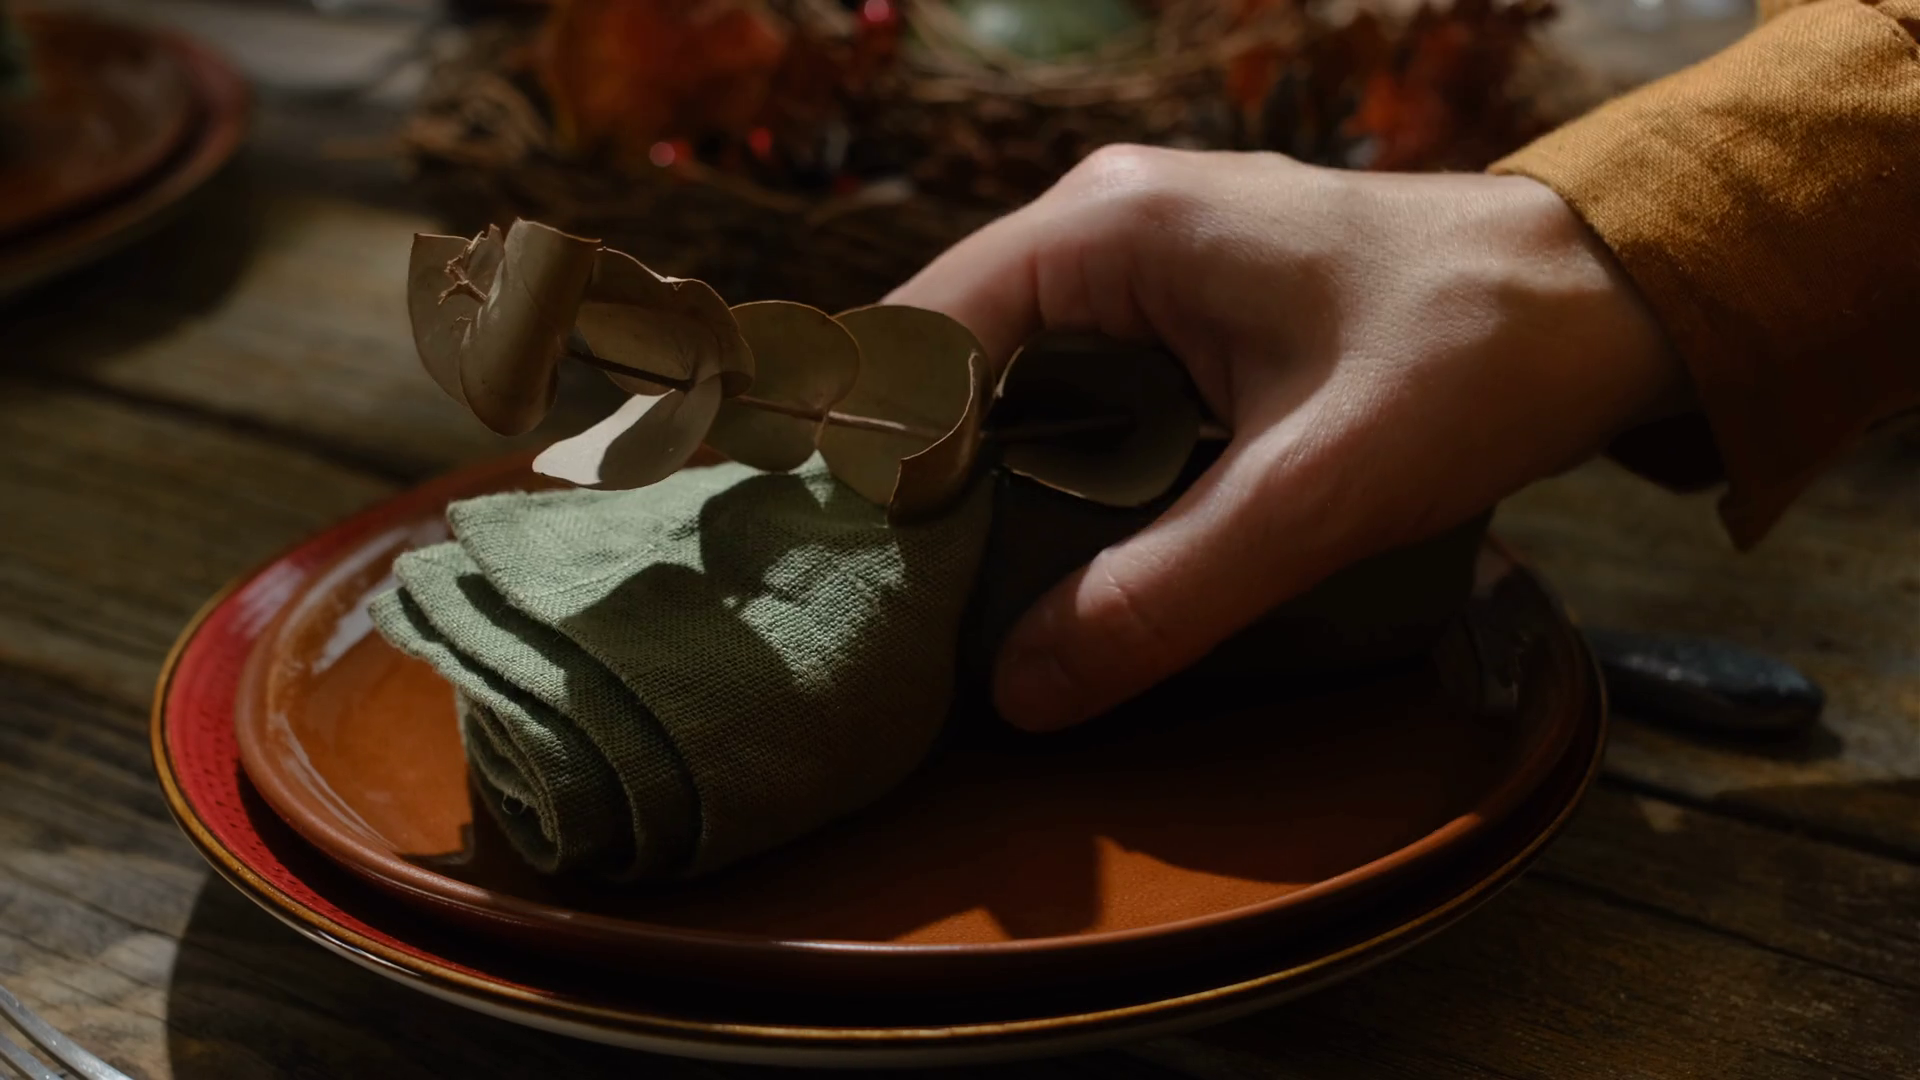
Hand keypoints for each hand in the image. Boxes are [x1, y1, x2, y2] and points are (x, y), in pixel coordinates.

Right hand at [887, 146, 1688, 731]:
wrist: (1605, 294)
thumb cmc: (1474, 357)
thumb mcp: (1316, 494)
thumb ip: (1166, 592)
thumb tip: (1020, 690)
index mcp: (1109, 225)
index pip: (922, 336)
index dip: (890, 461)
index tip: (887, 581)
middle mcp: (1104, 219)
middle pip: (953, 358)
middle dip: (933, 480)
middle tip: (921, 609)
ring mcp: (1142, 253)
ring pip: (1011, 377)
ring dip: (994, 480)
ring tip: (975, 596)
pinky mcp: (1181, 297)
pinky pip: (1076, 382)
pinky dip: (1058, 464)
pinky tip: (1064, 549)